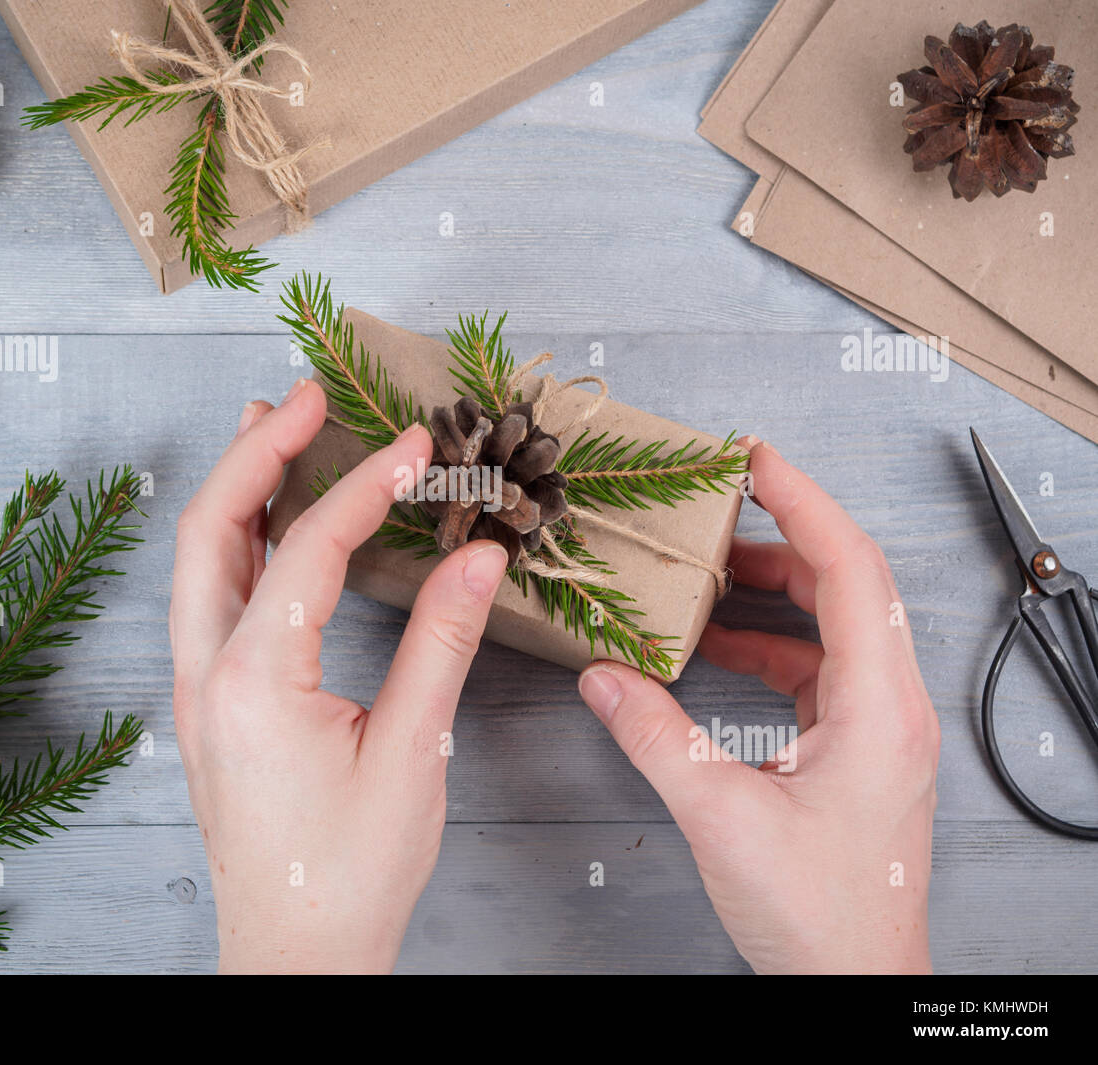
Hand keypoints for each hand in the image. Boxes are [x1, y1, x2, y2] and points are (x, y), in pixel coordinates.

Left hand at [169, 379, 509, 973]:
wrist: (295, 953)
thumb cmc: (350, 870)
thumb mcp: (413, 753)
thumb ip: (442, 642)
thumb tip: (481, 555)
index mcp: (255, 681)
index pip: (310, 549)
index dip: (367, 485)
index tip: (415, 444)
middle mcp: (206, 673)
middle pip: (212, 528)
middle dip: (257, 450)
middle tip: (307, 397)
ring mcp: (196, 688)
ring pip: (198, 558)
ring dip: (237, 487)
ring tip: (273, 427)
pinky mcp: (208, 703)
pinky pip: (209, 595)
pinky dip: (237, 540)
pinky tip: (269, 521)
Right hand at [577, 438, 938, 973]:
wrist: (857, 983)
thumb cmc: (819, 914)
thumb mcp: (719, 817)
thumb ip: (654, 736)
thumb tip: (603, 676)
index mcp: (880, 708)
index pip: (852, 570)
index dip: (804, 502)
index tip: (757, 460)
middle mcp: (893, 707)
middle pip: (848, 585)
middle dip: (782, 536)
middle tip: (720, 504)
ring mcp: (880, 727)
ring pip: (834, 625)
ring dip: (775, 592)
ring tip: (710, 572)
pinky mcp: (859, 747)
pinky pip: (820, 669)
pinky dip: (770, 645)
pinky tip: (717, 647)